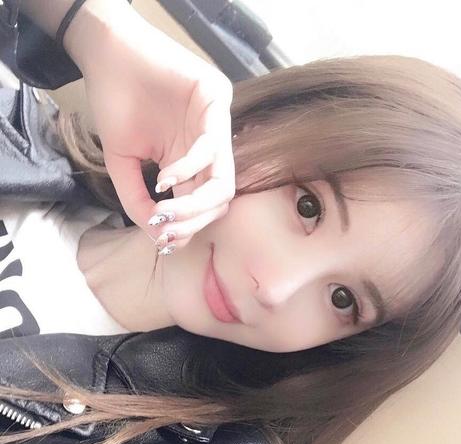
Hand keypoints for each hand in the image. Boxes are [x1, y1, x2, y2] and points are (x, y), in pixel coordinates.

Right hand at [65, 1, 235, 248]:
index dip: (186, 228)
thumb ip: (137, 200)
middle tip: (165, 229)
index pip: (201, 205)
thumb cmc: (115, 106)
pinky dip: (189, 170)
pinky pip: (212, 147)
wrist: (107, 56)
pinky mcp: (216, 100)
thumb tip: (158, 237)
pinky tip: (164, 178)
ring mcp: (216, 126)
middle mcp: (208, 150)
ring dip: (194, 206)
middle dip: (192, 222)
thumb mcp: (121, 164)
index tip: (162, 240)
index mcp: (190, 164)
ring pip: (223, 182)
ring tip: (163, 211)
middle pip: (219, 200)